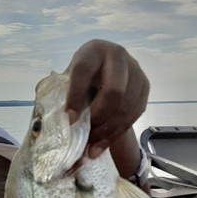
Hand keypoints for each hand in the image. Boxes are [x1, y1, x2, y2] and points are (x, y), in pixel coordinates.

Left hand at [64, 40, 149, 157]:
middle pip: (114, 91)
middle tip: (86, 134)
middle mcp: (117, 56)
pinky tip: (101, 145)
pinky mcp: (144, 88)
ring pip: (126, 107)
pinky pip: (134, 115)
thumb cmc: (82, 77)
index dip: (75, 97)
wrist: (106, 69)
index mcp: (92, 51)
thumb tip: (51, 127)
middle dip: (99, 117)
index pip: (83, 72)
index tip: (69, 120)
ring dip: (107, 131)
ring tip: (90, 146)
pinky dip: (116, 134)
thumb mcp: (70, 78)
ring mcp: (135, 71)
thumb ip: (63, 95)